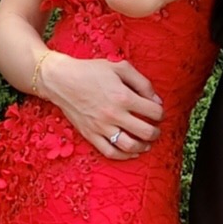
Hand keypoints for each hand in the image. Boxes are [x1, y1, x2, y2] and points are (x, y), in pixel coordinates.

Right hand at [42, 52, 163, 157]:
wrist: (61, 80)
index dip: (160, 113)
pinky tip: (131, 152)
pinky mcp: (90, 135)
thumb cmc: (91, 71)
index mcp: (123, 96)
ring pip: (129, 146)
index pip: (154, 112)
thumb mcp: (120, 67)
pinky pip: (110, 152)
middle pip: (146, 132)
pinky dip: (124, 156)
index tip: (157, 112)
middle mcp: (114, 114)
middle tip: (156, 129)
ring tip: (146, 143)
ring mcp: (101, 127)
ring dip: (143, 146)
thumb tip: (157, 101)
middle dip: (156, 132)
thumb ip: (142, 83)